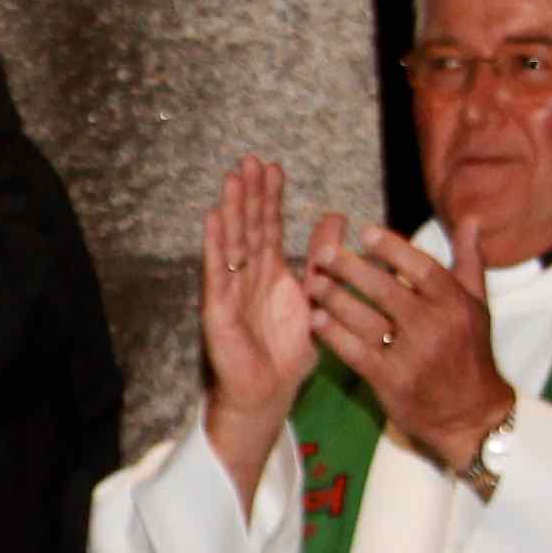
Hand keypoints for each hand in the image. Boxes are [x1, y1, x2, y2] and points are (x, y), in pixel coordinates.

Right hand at [199, 160, 318, 509]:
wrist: (268, 392)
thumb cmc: (288, 352)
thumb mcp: (315, 298)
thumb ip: (321, 260)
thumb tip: (337, 218)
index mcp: (270, 274)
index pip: (268, 227)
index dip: (270, 198)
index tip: (272, 167)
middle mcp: (247, 277)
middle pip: (247, 228)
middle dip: (249, 194)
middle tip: (249, 160)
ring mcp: (230, 290)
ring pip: (232, 242)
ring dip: (232, 210)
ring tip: (233, 178)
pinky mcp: (218, 309)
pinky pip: (217, 272)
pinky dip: (215, 245)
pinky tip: (214, 218)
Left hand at [305, 218, 511, 470]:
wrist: (471, 415)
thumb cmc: (469, 353)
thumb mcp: (477, 306)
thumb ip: (469, 261)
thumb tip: (472, 220)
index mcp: (454, 304)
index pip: (421, 268)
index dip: (392, 248)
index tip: (364, 232)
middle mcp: (435, 327)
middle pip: (386, 290)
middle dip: (351, 269)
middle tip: (324, 253)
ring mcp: (412, 355)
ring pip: (367, 320)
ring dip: (335, 300)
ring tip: (313, 282)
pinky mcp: (392, 381)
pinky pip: (356, 353)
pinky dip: (335, 336)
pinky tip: (316, 320)